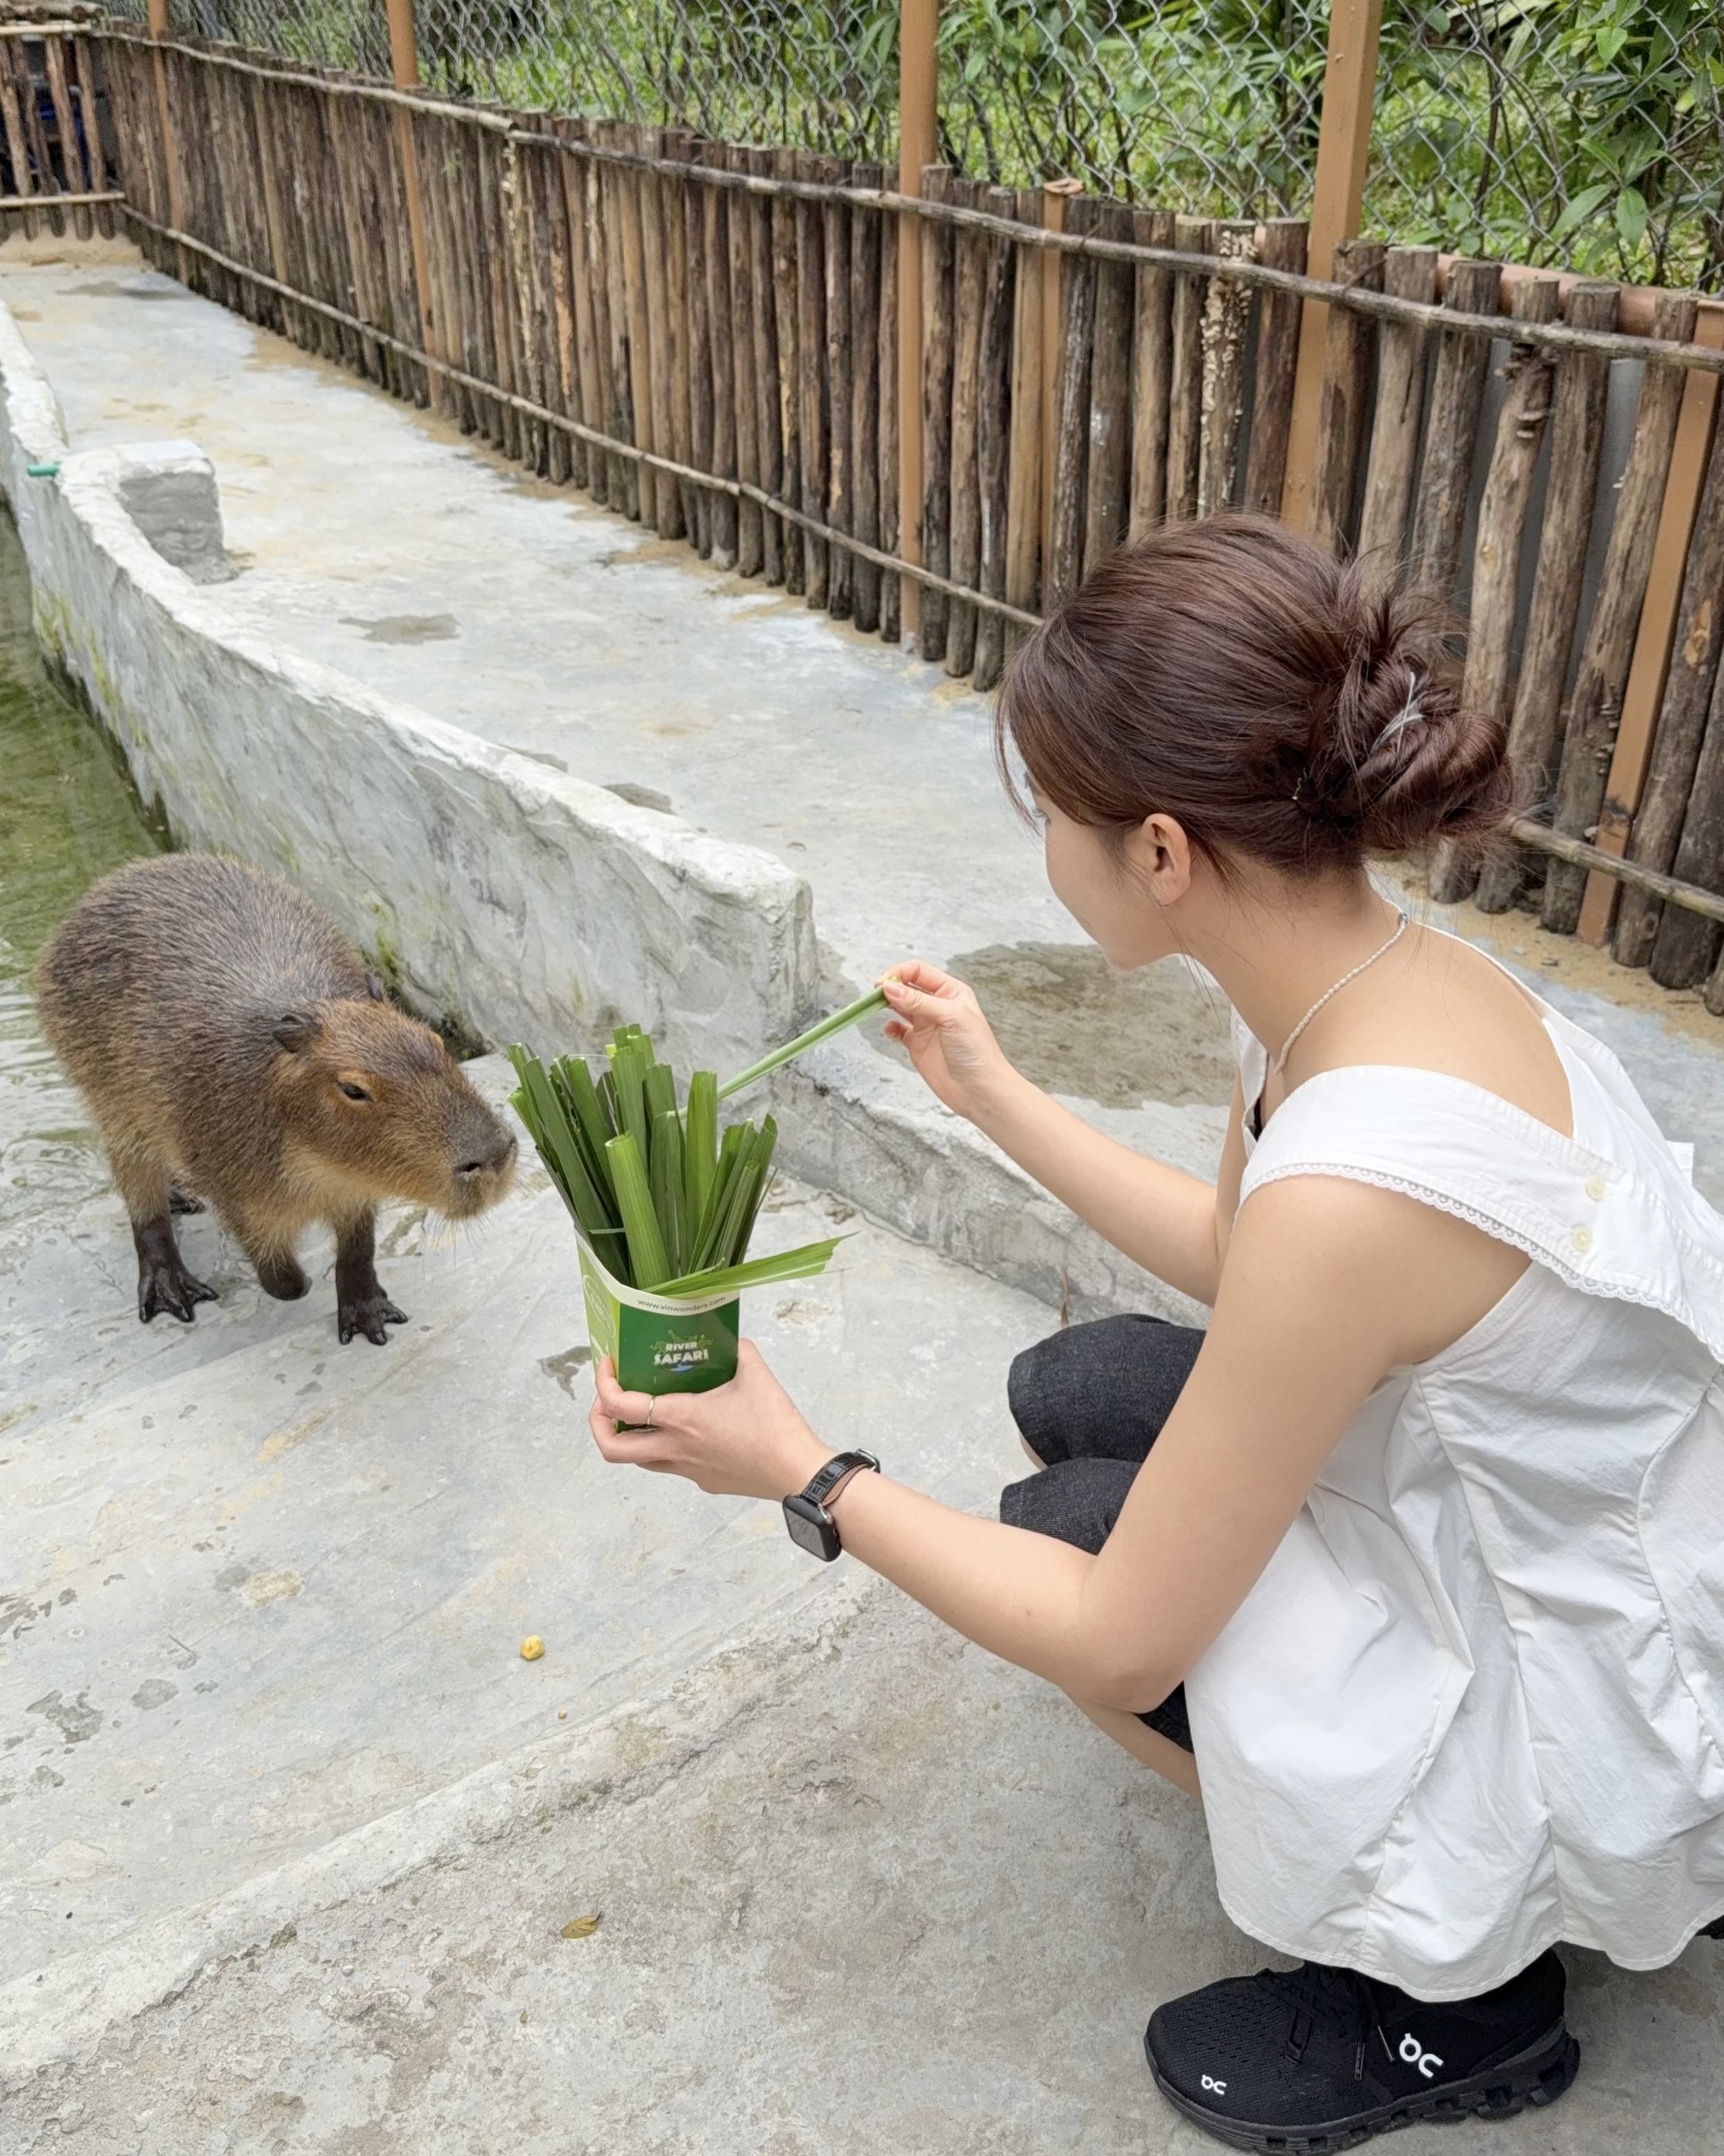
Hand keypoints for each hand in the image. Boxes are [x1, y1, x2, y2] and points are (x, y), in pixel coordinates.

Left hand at [588, 1341, 830, 1501]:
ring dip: (630, 1437)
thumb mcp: (756, 1372)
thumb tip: (728, 1339)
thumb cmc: (776, 1425)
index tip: (608, 1366)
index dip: (603, 1384)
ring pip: (639, 1460)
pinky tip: (690, 1429)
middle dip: (598, 1423)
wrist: (797, 1471)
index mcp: (681, 1418)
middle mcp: (676, 1448)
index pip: (620, 1405)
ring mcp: (688, 1470)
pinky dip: (666, 1446)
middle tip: (607, 1401)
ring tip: (642, 1414)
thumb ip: (736, 1349)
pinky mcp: (704, 1481)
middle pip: (612, 1449)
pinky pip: (672, 1465)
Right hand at [880, 960, 1016, 1121]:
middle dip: (889, 988)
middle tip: (874, 996)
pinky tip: (890, 1031)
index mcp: (951, 992)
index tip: (882, 985)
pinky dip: (890, 1028)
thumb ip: (919, 1001)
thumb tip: (890, 988)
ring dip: (886, 1005)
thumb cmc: (976, 1051)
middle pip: (906, 987)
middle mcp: (938, 1005)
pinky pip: (898, 1030)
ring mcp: (927, 1025)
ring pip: (900, 1006)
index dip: (899, 974)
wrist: (979, 1090)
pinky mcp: (918, 1044)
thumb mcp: (951, 1017)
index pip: (919, 971)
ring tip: (875, 1008)